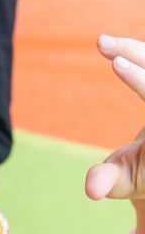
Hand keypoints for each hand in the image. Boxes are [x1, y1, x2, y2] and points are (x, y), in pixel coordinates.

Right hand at [86, 36, 144, 200]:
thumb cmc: (141, 174)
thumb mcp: (125, 181)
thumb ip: (110, 182)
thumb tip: (93, 190)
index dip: (140, 79)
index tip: (117, 63)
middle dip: (135, 53)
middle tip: (102, 43)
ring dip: (134, 49)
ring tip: (102, 43)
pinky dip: (137, 53)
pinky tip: (116, 47)